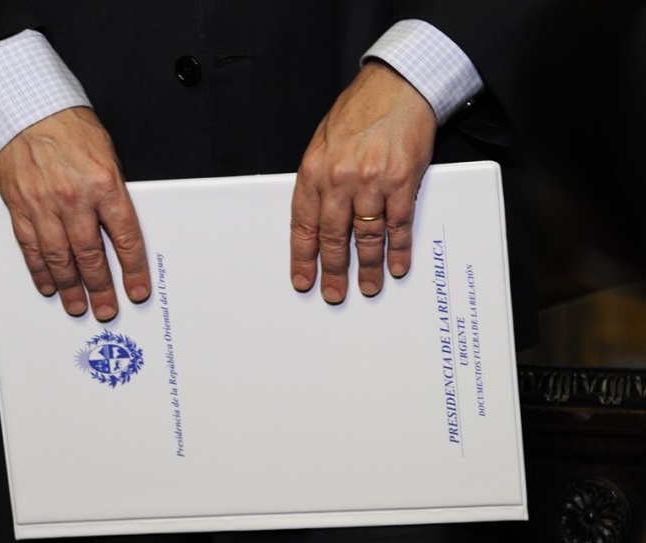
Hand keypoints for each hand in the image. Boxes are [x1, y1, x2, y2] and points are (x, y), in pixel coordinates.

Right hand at [0, 107, 150, 319]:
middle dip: (101, 288)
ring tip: (77, 306)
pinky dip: (40, 270)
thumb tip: (120, 232)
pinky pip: (31, 247)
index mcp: (105, 185)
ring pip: (60, 258)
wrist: (26, 108)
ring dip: (70, 288)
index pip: (125, 238)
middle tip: (107, 309)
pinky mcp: (20, 207)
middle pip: (91, 256)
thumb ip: (113, 194)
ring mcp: (45, 205)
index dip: (133, 270)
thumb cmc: (71, 128)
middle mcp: (75, 199)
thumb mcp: (107, 156)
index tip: (137, 291)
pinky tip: (49, 285)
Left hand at [290, 61, 436, 301]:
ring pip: (366, 237)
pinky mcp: (402, 181)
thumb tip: (315, 218)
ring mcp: (372, 182)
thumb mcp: (322, 142)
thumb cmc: (358, 112)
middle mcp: (340, 179)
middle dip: (334, 271)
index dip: (303, 257)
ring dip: (367, 267)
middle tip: (335, 293)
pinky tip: (396, 265)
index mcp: (314, 170)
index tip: (303, 279)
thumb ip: (318, 180)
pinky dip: (398, 249)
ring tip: (368, 287)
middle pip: (333, 237)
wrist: (397, 86)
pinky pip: (397, 225)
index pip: (303, 224)